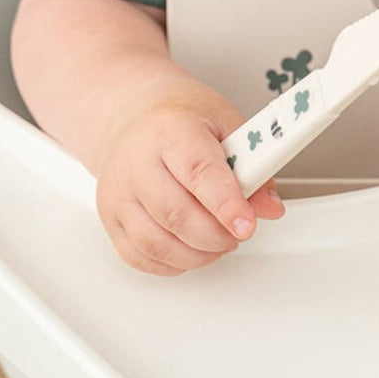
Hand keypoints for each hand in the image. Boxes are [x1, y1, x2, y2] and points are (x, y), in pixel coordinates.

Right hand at [94, 82, 284, 275]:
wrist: (136, 114)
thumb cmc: (182, 118)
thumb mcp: (227, 124)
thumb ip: (253, 165)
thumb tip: (270, 207)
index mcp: (171, 131)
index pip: (199, 172)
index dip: (226, 204)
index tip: (247, 224)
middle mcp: (137, 161)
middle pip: (176, 214)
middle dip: (217, 235)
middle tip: (239, 232)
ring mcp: (118, 191)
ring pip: (155, 241)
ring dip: (197, 254)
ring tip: (220, 242)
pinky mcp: (109, 216)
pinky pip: (137, 255)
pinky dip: (171, 263)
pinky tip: (192, 250)